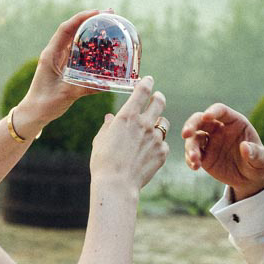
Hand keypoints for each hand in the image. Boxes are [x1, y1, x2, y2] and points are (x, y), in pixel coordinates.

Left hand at [13, 9, 103, 134]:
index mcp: (51, 54)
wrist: (34, 113)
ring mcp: (59, 60)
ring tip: (109, 26)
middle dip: (90, 20)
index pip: (66, 29)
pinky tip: (102, 48)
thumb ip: (84, 88)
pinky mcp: (64, 67)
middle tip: (109, 15)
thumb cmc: (45, 103)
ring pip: (75, 40)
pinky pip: (77, 52)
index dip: (81, 18)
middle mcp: (54, 53)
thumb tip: (107, 85)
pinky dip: (89, 47)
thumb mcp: (65, 94)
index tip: (97, 12)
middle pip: (72, 30)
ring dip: (90, 31)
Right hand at [90, 76, 167, 195]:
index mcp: (127, 116)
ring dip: (158, 123)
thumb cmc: (103, 162)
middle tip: (157, 98)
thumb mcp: (100, 140)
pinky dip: (157, 145)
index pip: (142, 91)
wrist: (116, 184)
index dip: (146, 82)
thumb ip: (108, 126)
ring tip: (152, 130)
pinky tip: (148, 153)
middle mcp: (144, 123)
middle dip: (158, 97)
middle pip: (159, 102)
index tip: (148, 80)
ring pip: (164, 123)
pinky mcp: (162, 152)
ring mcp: (156, 138)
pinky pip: (163, 144)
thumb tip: (111, 118)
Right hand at [181, 103, 263, 200]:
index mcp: (234, 122)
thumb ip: (255, 153)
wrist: (250, 179)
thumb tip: (244, 147)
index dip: (213, 111)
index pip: (221, 111)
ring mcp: (210, 142)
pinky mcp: (204, 156)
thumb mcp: (261, 160)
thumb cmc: (259, 164)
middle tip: (185, 134)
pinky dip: (190, 159)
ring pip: (194, 138)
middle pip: (200, 120)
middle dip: (191, 124)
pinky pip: (192, 154)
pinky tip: (195, 167)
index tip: (206, 117)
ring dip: (190, 147)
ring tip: (195, 160)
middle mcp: (219, 129)